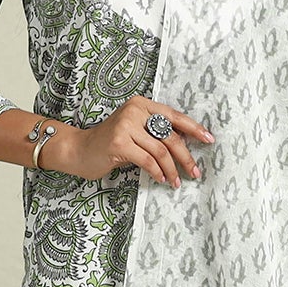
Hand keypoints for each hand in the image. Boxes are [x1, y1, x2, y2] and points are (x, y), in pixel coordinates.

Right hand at [50, 95, 214, 185]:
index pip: (174, 115)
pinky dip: (157, 172)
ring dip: (172, 169)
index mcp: (141, 104)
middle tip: (195, 171)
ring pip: (161, 150)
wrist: (78, 149)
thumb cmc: (109, 143)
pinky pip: (147, 160)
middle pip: (170, 135)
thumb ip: (155, 132)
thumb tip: (186, 143)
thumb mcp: (134, 131)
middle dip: (186, 156)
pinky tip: (161, 179)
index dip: (194, 128)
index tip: (209, 140)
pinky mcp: (119, 143)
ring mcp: (126, 126)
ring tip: (176, 181)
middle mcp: (134, 111)